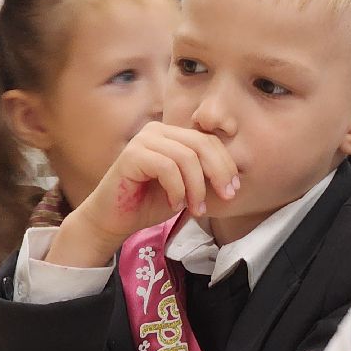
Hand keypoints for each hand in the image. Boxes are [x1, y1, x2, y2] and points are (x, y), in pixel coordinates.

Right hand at [47, 122, 239, 267]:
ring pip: (186, 157)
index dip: (226, 164)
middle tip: (225, 197)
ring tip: (195, 209)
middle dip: (218, 173)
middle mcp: (157, 131)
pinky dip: (177, 189)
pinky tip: (174, 204)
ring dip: (196, 188)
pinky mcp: (131, 155)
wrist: (115, 219)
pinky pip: (167, 168)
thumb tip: (235, 180)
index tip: (233, 189)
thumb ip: (206, 178)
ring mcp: (143, 140)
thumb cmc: (150, 203)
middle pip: (201, 144)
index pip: (209, 141)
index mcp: (172, 135)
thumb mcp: (188, 189)